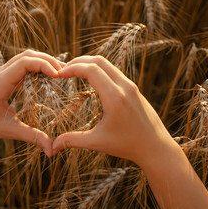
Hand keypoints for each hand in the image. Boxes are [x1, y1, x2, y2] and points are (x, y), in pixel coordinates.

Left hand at [0, 50, 62, 156]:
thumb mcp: (9, 131)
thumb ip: (31, 137)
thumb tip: (51, 150)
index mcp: (0, 83)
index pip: (24, 63)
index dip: (43, 65)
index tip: (58, 76)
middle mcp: (1, 73)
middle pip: (27, 55)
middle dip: (47, 60)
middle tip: (65, 71)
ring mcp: (2, 72)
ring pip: (25, 56)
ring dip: (43, 60)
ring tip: (60, 71)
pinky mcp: (5, 74)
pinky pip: (23, 63)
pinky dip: (37, 64)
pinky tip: (48, 74)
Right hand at [52, 55, 176, 166]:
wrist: (155, 147)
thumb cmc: (127, 145)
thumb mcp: (97, 142)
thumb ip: (72, 140)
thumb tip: (52, 147)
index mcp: (114, 97)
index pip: (91, 70)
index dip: (72, 68)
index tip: (59, 74)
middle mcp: (124, 87)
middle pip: (99, 61)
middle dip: (78, 62)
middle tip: (64, 69)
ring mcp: (131, 86)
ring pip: (108, 64)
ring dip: (89, 64)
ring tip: (74, 72)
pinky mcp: (133, 88)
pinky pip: (114, 71)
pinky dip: (100, 70)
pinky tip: (91, 80)